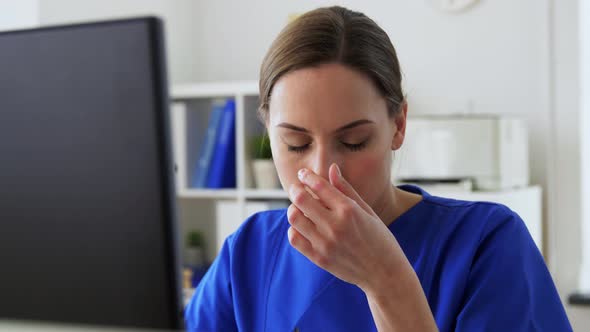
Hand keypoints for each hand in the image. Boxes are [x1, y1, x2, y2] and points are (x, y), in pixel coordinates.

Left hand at [286, 163, 408, 291]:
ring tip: (301, 209)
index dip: (307, 176)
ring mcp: (325, 243)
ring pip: (294, 218)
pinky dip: (294, 229)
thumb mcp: (367, 210)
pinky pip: (294, 238)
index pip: (318, 185)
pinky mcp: (319, 258)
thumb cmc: (379, 238)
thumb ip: (346, 189)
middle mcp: (335, 226)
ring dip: (294, 209)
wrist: (384, 274)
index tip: (303, 173)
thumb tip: (331, 168)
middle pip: (300, 199)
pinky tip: (303, 226)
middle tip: (297, 188)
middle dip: (296, 189)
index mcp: (349, 210)